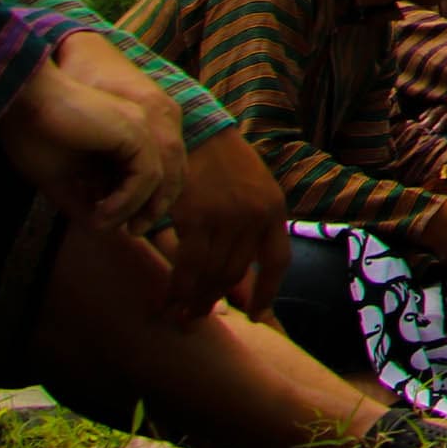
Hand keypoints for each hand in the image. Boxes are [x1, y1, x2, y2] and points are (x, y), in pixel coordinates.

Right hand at [0, 35, 187, 233]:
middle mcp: (141, 129)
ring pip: (157, 179)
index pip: (151, 175)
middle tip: (134, 232)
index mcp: (125, 137)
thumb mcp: (62, 179)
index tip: (124, 228)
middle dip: (153, 208)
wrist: (23, 103)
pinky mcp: (134, 130)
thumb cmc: (35, 135)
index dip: (143, 203)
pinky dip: (129, 199)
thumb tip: (101, 230)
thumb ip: (84, 201)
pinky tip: (103, 213)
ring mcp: (140, 127)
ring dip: (135, 208)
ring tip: (106, 224)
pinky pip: (147, 174)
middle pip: (166, 176)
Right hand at [158, 128, 289, 319]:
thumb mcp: (254, 188)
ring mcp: (227, 218)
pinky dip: (178, 288)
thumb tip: (244, 269)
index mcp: (274, 209)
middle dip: (217, 299)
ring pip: (212, 273)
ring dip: (195, 299)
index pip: (278, 261)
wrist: (197, 132)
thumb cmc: (223, 162)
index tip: (257, 315)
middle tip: (199, 316)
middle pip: (237, 273)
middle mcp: (255, 217)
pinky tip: (168, 300)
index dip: (267, 292)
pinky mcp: (196, 218)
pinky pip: (188, 266)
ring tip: (183, 315)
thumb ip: (254, 224)